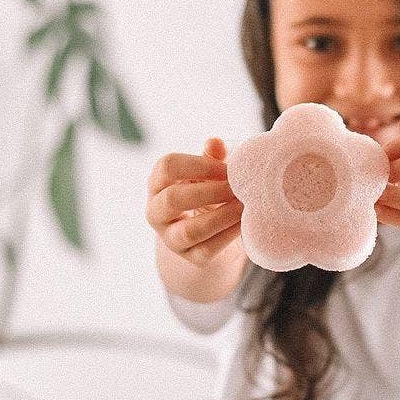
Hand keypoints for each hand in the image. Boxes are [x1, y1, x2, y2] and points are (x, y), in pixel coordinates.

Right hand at [145, 137, 243, 266]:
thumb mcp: (205, 173)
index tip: (226, 168)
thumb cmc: (205, 192)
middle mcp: (156, 212)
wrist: (206, 233)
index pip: (167, 167)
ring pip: (190, 230)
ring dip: (220, 216)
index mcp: (158, 184)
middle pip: (173, 199)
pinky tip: (244, 222)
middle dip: (209, 191)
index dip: (198, 165)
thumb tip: (215, 142)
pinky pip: (208, 248)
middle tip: (235, 186)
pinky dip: (228, 234)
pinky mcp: (191, 257)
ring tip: (242, 205)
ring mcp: (171, 238)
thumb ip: (210, 158)